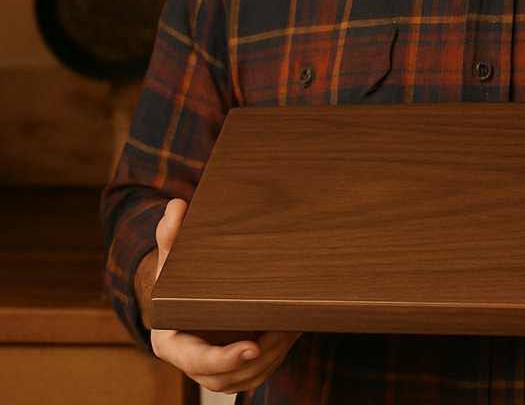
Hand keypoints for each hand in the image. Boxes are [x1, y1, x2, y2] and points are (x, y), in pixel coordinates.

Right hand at [146, 198, 300, 393]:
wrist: (183, 293)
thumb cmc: (177, 275)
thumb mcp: (172, 256)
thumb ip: (171, 235)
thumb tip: (176, 207)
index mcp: (171, 342)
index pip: (197, 360)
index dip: (224, 359)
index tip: (252, 348)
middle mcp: (191, 362)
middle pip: (225, 377)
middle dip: (259, 358)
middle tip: (286, 331)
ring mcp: (212, 369)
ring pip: (244, 378)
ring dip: (272, 358)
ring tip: (294, 327)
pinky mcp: (232, 367)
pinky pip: (254, 373)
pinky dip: (275, 357)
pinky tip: (292, 331)